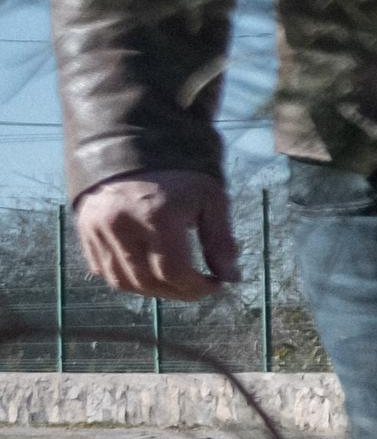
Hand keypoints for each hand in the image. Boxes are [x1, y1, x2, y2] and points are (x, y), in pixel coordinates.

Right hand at [75, 172, 239, 302]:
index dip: (197, 287)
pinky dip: (128, 279)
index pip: (174, 271)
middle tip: (198, 287)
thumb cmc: (179, 174)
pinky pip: (104, 270)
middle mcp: (121, 225)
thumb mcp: (210, 199)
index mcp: (156, 216)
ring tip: (176, 282)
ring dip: (153, 290)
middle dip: (178, 292)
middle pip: (148, 281)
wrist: (132, 146)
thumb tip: (231, 278)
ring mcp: (97, 229)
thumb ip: (221, 240)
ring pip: (123, 281)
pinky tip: (150, 271)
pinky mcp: (84, 231)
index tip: (216, 284)